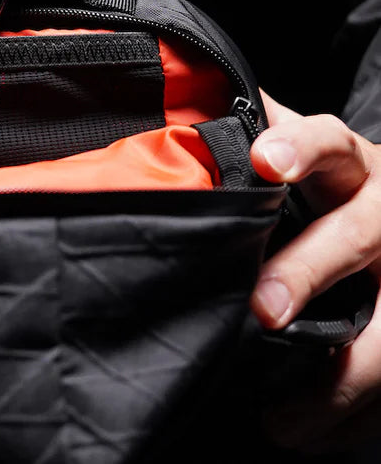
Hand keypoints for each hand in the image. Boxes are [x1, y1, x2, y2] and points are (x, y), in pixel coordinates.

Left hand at [249, 92, 380, 451]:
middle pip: (355, 236)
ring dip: (339, 377)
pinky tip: (308, 433)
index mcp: (349, 163)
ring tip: (282, 418)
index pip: (327, 141)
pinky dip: (352, 415)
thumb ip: (256, 128)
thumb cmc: (333, 179)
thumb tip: (179, 103)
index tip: (264, 160)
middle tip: (263, 310)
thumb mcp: (304, 149)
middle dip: (309, 272)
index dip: (298, 147)